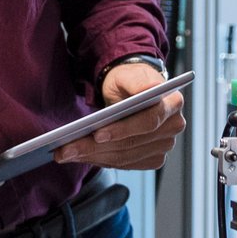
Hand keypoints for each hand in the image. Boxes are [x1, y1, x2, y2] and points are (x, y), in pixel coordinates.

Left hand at [57, 63, 185, 169]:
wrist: (131, 89)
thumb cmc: (129, 79)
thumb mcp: (129, 74)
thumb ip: (138, 81)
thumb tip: (148, 90)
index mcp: (173, 103)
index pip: (149, 121)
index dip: (123, 130)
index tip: (96, 134)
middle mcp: (172, 127)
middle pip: (131, 144)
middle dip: (95, 148)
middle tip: (65, 149)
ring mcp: (163, 145)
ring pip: (124, 157)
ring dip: (92, 157)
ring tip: (64, 153)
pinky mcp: (152, 158)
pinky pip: (123, 163)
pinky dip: (99, 160)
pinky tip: (79, 156)